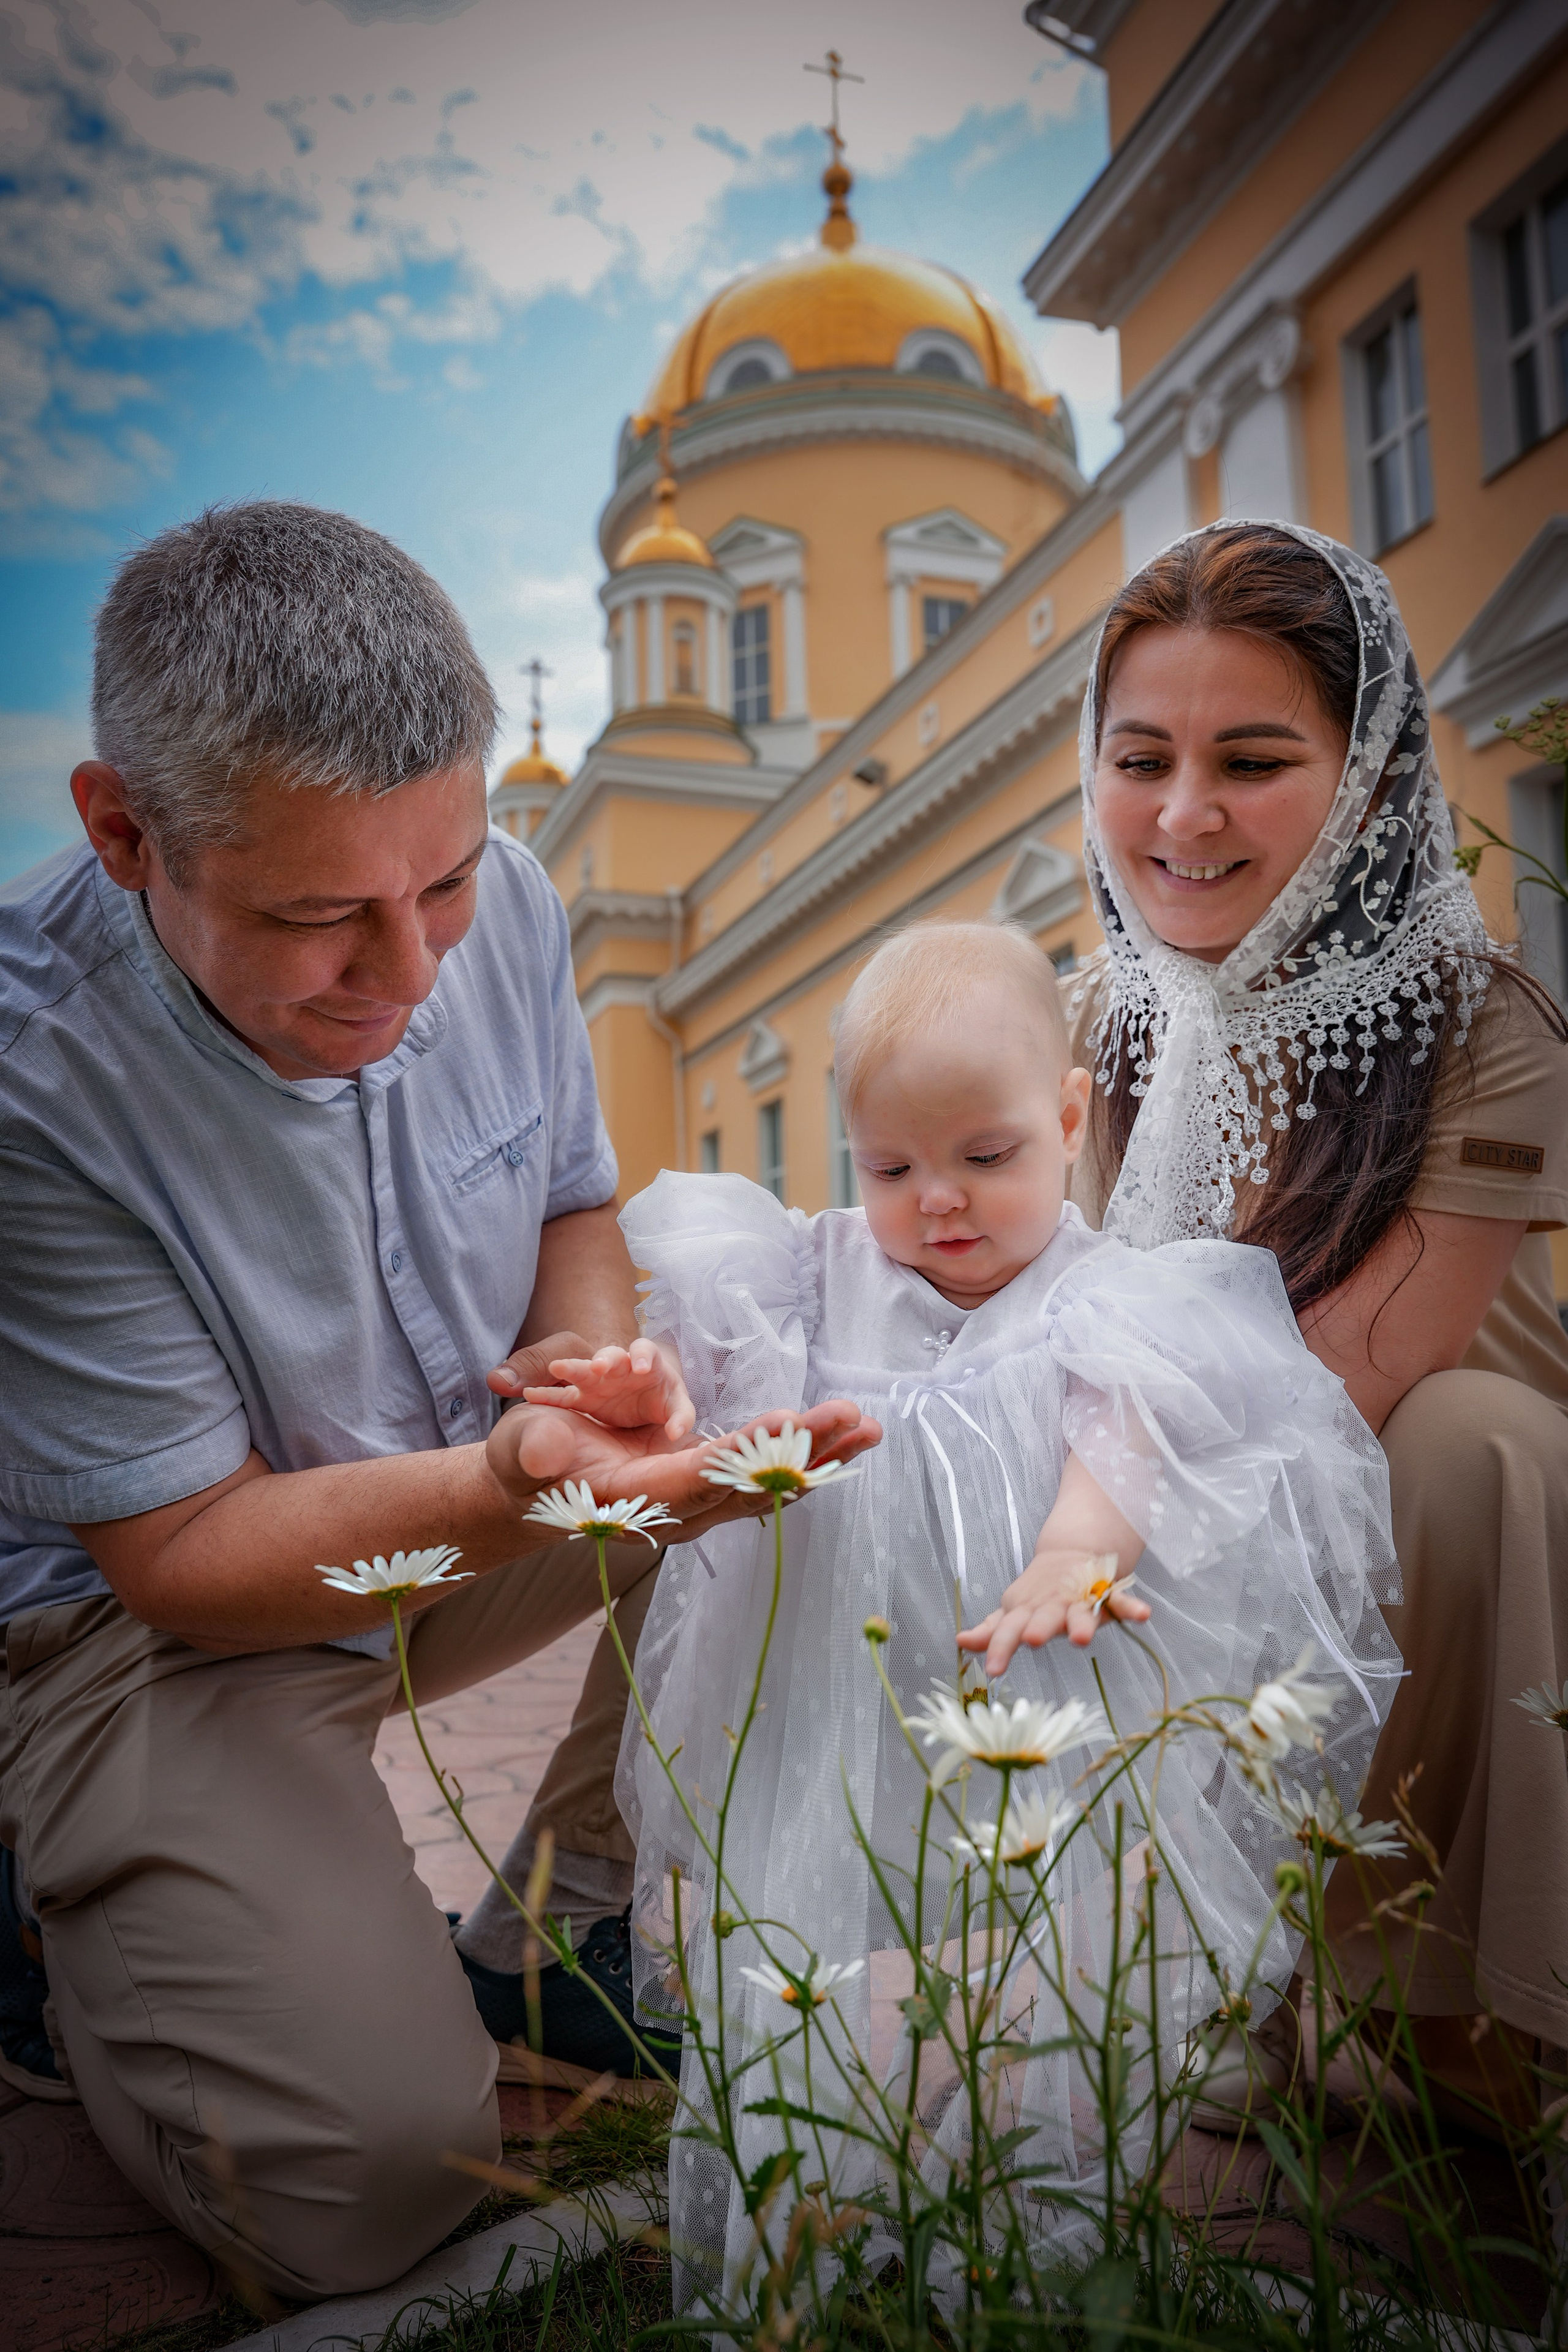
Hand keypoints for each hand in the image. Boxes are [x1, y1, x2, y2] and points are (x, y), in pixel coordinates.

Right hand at [486, 1396, 881, 1535]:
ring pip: (767, 1481)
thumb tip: (545, 1450)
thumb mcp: (521, 1453)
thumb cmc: (527, 1466)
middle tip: (856, 1420)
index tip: (789, 1422)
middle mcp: (677, 1510)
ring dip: (817, 1455)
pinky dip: (801, 1455)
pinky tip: (839, 1439)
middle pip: (751, 1482)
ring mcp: (695, 1500)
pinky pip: (762, 1473)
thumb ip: (532, 1453)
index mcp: (639, 1501)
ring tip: (868, 1428)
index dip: (745, 1451)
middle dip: (804, 1452)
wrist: (535, 1490)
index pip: (701, 1477)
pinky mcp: (703, 1484)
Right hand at [514, 1338, 695, 1441]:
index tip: (640, 1368)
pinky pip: (562, 1395)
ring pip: (584, 1370)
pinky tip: (529, 1396)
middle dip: (605, 1359)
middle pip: (611, 1356)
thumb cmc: (662, 1401)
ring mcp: (599, 1380)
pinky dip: (547, 1395)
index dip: (642, 1357)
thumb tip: (677, 1433)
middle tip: (599, 1367)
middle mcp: (621, 1368)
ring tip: (558, 1368)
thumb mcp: (675, 1407)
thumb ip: (680, 1417)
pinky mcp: (583, 1397)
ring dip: (572, 1368)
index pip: (645, 1351)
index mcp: (648, 1365)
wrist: (647, 1412)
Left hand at [957, 1544, 1149, 1677]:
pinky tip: (1143, 1615)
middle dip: (1038, 1628)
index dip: (999, 1647)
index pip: (1008, 1629)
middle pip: (1043, 1618)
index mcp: (1026, 1610)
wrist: (1072, 1553)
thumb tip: (960, 1642)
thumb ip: (992, 1630)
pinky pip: (1121, 1601)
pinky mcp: (1107, 1594)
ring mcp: (1080, 1598)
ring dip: (1082, 1623)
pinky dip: (1132, 1607)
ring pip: (1080, 1611)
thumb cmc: (1038, 1593)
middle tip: (1032, 1640)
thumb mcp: (1013, 1609)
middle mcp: (1051, 1605)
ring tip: (1082, 1638)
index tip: (993, 1670)